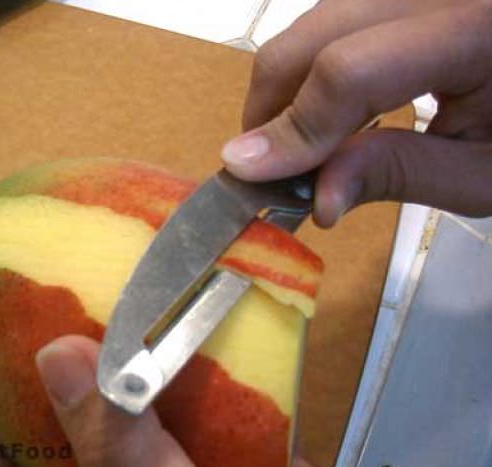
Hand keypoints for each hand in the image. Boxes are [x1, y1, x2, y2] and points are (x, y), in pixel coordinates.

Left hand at [0, 335, 468, 466]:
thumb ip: (125, 459)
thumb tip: (55, 360)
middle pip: (71, 454)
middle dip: (53, 396)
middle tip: (42, 326)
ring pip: (136, 425)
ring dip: (122, 375)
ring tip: (107, 313)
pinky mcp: (241, 459)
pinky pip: (198, 408)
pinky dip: (188, 371)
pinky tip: (187, 327)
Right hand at [221, 0, 491, 226]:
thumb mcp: (483, 173)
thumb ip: (396, 175)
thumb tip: (312, 198)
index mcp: (479, 28)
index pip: (351, 69)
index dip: (294, 127)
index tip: (249, 175)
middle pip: (318, 30)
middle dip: (273, 105)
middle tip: (270, 167)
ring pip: (318, 18)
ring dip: (289, 85)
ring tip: (304, 144)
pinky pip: (340, 16)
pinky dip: (317, 65)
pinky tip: (332, 109)